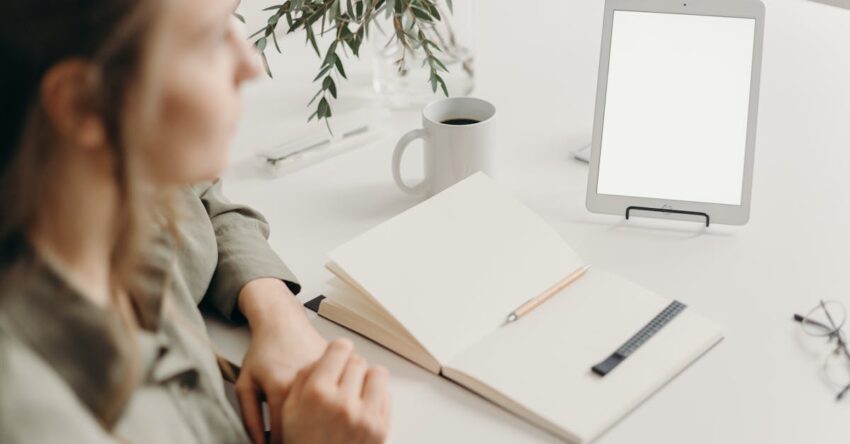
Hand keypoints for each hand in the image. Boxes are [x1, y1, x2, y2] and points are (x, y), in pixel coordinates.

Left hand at [235, 278, 327, 443]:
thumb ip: (250, 418)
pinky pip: (339, 395)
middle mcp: (308, 383)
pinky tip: (325, 409)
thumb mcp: (246, 384)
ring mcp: (327, 374)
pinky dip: (333, 405)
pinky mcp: (340, 369)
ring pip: (330, 412)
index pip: (285, 434)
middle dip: (305, 436)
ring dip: (322, 422)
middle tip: (299, 437)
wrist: (283, 322)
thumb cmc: (264, 351)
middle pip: (311, 426)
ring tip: (313, 426)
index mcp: (282, 388)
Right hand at [283, 339, 390, 443]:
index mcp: (317, 393)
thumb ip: (306, 376)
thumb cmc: (302, 441)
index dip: (337, 350)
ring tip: (354, 390)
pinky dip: (375, 396)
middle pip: (357, 360)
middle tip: (340, 379)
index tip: (336, 354)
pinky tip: (361, 406)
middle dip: (349, 367)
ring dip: (366, 379)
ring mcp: (365, 416)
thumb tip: (326, 355)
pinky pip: (386, 395)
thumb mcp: (289, 406)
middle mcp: (343, 403)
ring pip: (377, 373)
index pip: (340, 348)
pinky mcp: (381, 428)